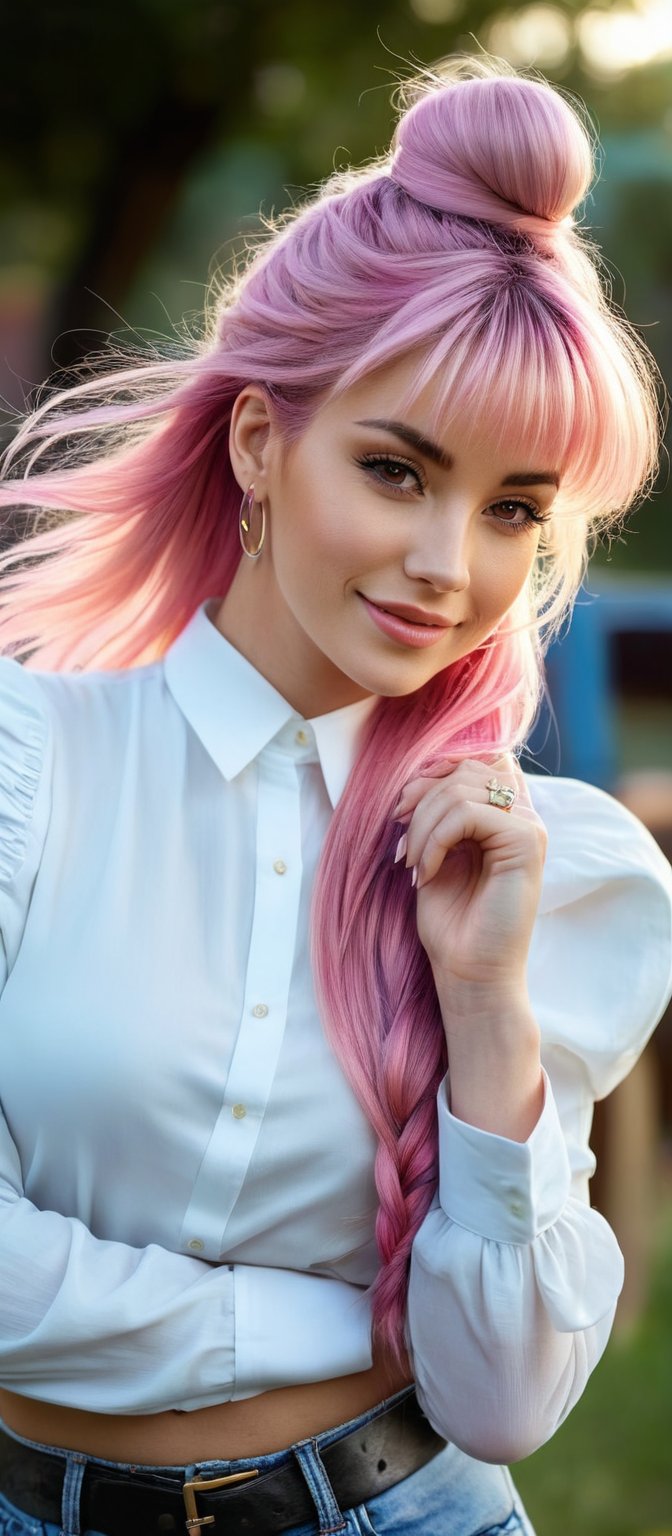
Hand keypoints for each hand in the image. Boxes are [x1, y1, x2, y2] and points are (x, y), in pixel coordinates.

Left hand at [394, 755, 546, 992]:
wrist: (468, 971)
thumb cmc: (451, 919)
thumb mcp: (434, 851)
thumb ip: (436, 810)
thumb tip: (417, 775)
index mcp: (503, 813)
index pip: (472, 759)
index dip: (433, 772)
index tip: (402, 811)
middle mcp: (521, 813)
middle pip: (462, 770)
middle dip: (419, 800)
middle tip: (401, 845)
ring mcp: (528, 825)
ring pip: (461, 789)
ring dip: (423, 825)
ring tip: (413, 864)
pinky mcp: (527, 840)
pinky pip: (468, 813)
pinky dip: (436, 840)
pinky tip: (428, 873)